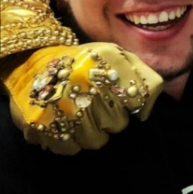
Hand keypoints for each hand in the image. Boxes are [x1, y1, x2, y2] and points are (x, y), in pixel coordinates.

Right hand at [1, 42, 162, 153]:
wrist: (34, 63)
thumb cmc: (86, 62)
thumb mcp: (119, 56)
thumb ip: (145, 76)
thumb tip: (145, 111)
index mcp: (106, 60)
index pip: (139, 98)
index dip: (134, 101)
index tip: (122, 97)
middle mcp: (83, 82)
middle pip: (119, 123)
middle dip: (113, 116)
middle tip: (98, 104)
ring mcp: (61, 105)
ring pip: (97, 140)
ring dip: (94, 131)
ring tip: (83, 114)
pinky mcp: (41, 125)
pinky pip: (72, 148)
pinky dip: (73, 140)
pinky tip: (68, 123)